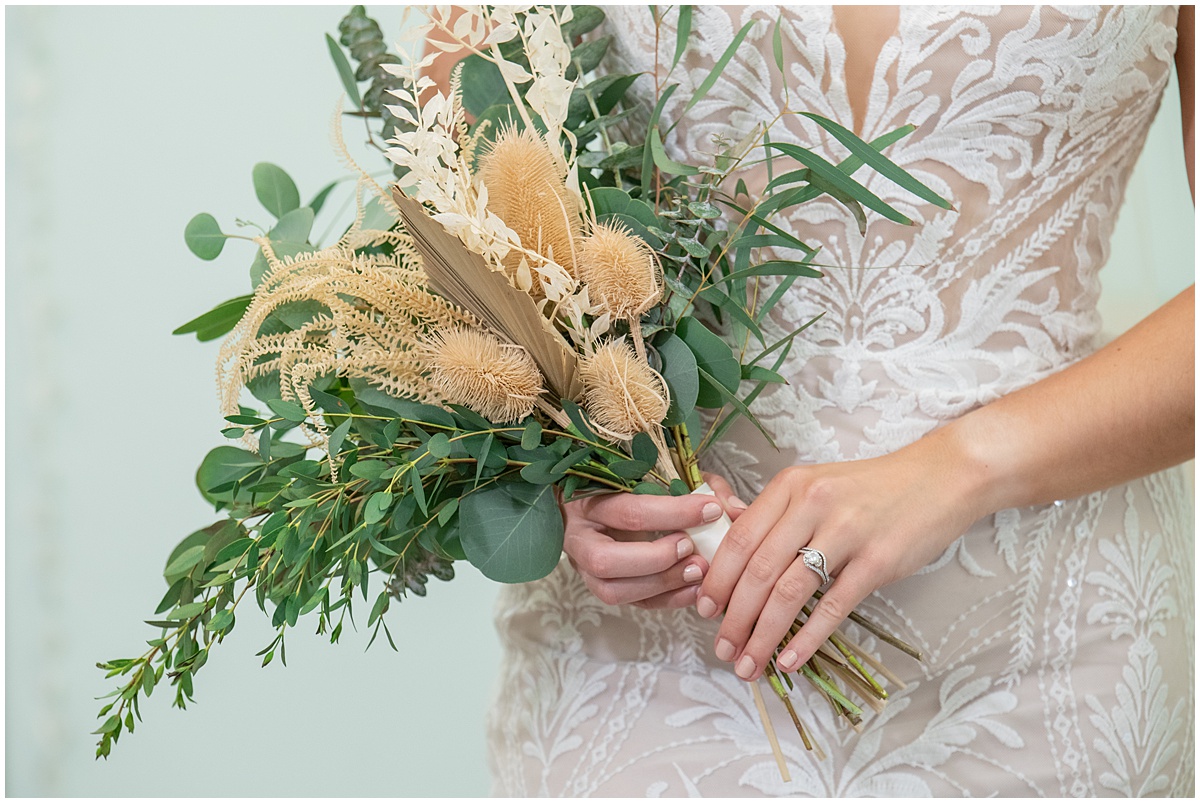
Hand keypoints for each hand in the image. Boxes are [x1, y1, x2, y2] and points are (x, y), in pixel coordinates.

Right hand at [563, 472, 746, 608]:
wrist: (600, 504)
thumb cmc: (636, 487)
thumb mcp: (667, 475)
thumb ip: (702, 486)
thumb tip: (734, 509)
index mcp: (590, 501)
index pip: (628, 511)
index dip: (672, 513)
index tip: (710, 510)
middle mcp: (581, 539)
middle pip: (607, 560)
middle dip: (656, 558)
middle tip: (691, 547)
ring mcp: (587, 570)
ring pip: (613, 591)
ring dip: (660, 584)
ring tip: (698, 571)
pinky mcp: (606, 588)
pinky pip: (633, 603)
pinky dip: (668, 599)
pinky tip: (695, 589)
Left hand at [694, 438, 984, 679]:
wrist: (942, 478)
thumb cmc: (873, 488)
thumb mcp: (816, 485)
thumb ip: (774, 512)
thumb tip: (726, 538)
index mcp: (790, 486)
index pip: (740, 538)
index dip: (717, 578)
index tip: (703, 610)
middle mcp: (813, 504)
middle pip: (758, 570)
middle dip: (734, 617)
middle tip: (722, 649)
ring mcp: (846, 532)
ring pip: (790, 592)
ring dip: (763, 635)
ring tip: (749, 664)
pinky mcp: (878, 561)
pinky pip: (833, 606)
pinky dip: (807, 638)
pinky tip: (789, 660)